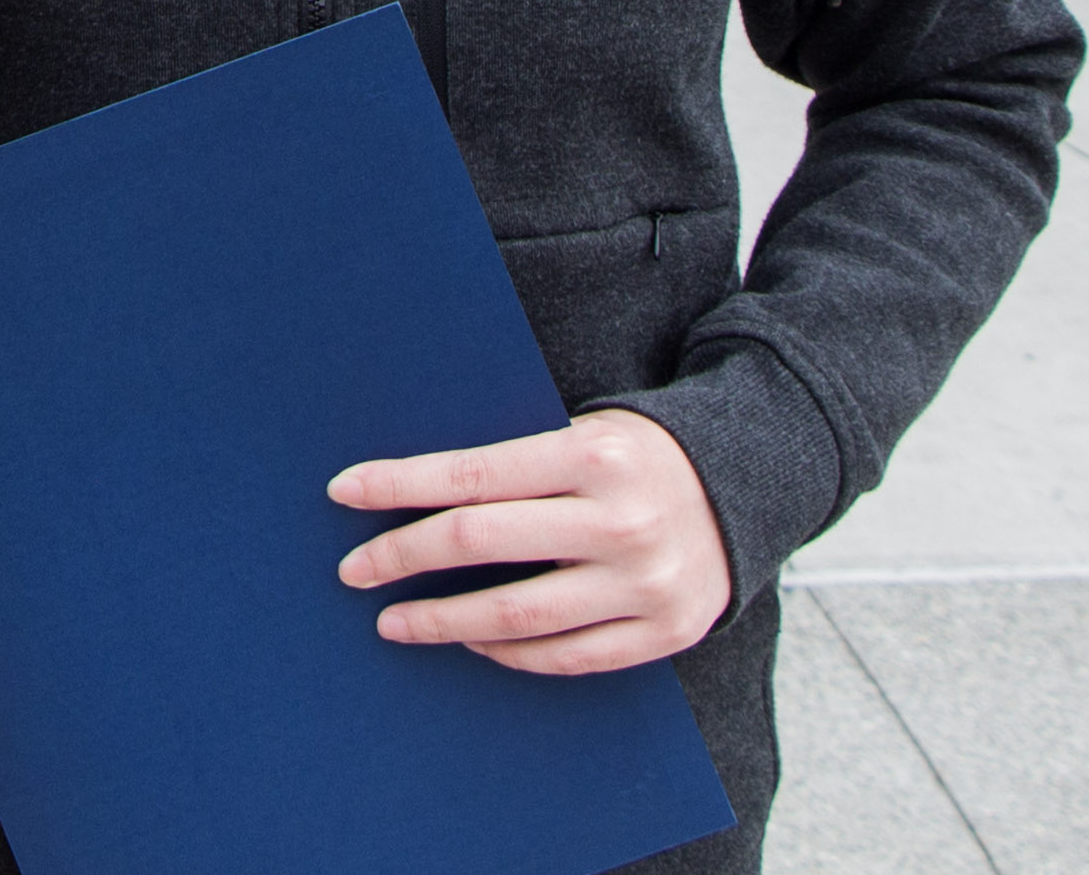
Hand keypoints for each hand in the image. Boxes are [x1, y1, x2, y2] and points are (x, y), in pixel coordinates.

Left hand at [328, 409, 731, 674]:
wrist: (744, 488)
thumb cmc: (635, 455)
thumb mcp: (582, 431)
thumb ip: (515, 463)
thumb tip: (407, 490)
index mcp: (592, 453)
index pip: (471, 473)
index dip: (399, 484)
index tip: (344, 492)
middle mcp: (620, 519)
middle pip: (480, 542)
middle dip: (402, 555)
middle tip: (353, 570)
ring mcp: (645, 582)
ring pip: (516, 615)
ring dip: (441, 621)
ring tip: (395, 621)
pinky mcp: (663, 632)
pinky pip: (565, 656)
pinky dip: (507, 652)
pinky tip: (469, 640)